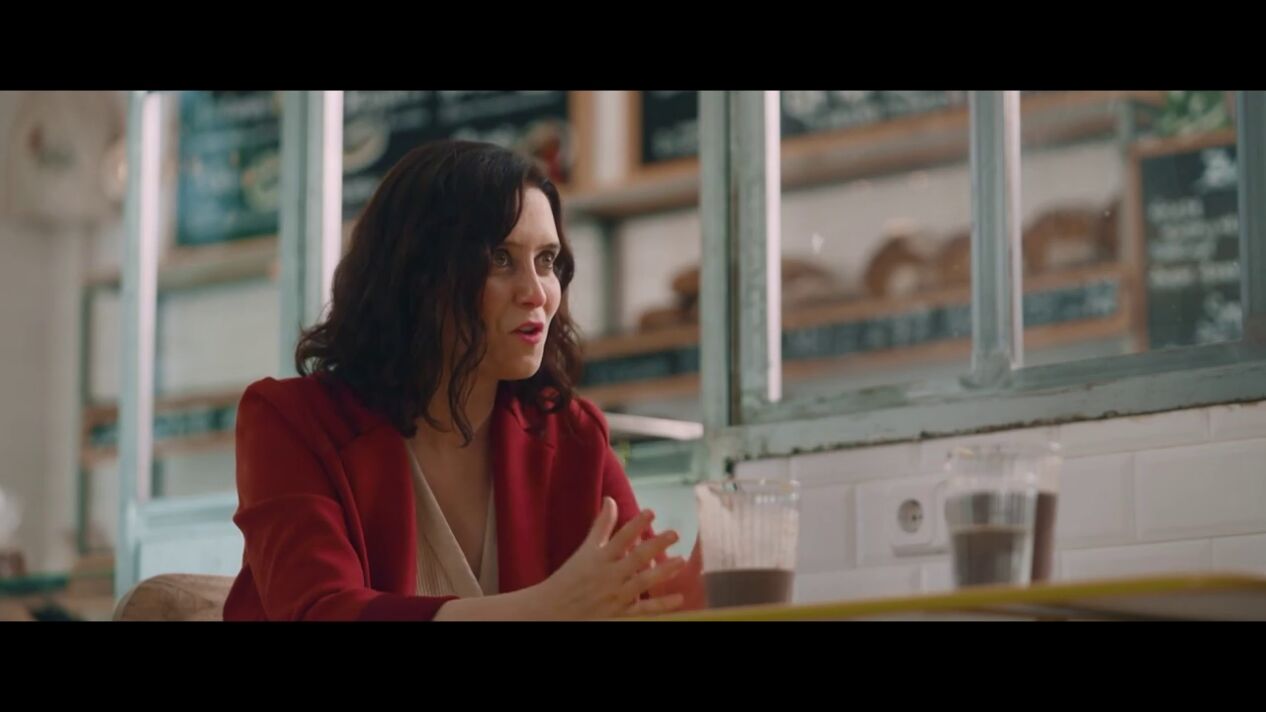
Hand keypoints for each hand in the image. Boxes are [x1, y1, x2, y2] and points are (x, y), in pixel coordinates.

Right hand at [528, 497, 686, 618]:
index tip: (651, 512)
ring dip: (662, 572)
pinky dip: (661, 606)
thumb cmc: (571, 576)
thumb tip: (611, 499)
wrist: (553, 610)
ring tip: (681, 561)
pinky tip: (679, 599)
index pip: (620, 538)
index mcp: (599, 557)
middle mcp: (608, 575)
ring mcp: (615, 595)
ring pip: (642, 583)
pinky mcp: (619, 614)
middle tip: (674, 534)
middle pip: (635, 559)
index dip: (636, 524)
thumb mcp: (585, 549)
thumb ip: (601, 525)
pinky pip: (643, 610)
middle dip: (654, 546)